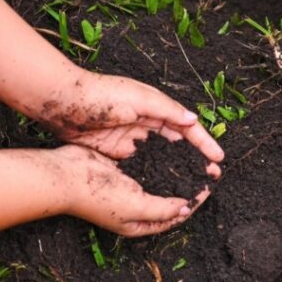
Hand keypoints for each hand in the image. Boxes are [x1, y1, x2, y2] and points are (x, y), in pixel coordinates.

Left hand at [36, 71, 224, 166]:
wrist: (63, 103)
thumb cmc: (101, 95)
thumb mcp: (138, 98)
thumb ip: (166, 110)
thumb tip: (192, 120)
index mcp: (156, 106)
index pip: (186, 127)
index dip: (204, 143)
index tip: (218, 159)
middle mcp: (147, 122)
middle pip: (178, 143)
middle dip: (196, 159)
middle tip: (212, 176)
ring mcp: (133, 138)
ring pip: (163, 156)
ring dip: (178, 168)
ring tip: (193, 184)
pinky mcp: (118, 150)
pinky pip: (143, 164)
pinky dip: (155, 173)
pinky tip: (164, 185)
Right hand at [53, 145, 209, 236]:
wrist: (66, 175)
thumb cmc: (97, 196)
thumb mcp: (136, 207)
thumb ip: (163, 208)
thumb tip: (186, 208)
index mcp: (139, 224)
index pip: (174, 216)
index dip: (193, 202)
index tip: (208, 187)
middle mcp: (136, 208)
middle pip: (170, 198)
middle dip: (189, 186)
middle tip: (207, 172)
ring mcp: (129, 188)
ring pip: (160, 180)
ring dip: (177, 171)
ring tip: (195, 160)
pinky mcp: (123, 171)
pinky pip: (148, 166)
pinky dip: (161, 160)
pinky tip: (173, 149)